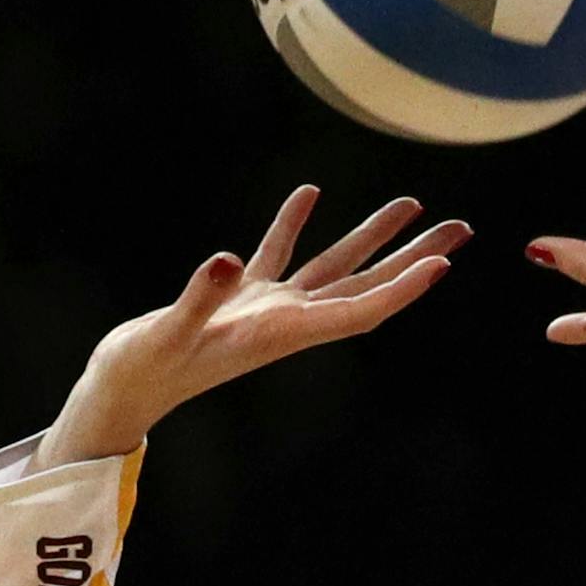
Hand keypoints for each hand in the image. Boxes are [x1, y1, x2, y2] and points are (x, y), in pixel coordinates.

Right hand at [30, 188, 470, 471]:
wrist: (123, 391)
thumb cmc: (144, 371)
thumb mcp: (167, 335)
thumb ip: (199, 299)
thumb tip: (227, 259)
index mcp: (282, 334)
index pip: (359, 310)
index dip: (402, 289)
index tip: (443, 264)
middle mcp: (288, 323)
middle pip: (367, 287)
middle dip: (415, 258)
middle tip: (463, 228)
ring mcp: (267, 310)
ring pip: (333, 268)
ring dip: (373, 238)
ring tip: (412, 204)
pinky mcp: (238, 299)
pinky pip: (278, 256)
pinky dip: (294, 225)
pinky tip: (311, 194)